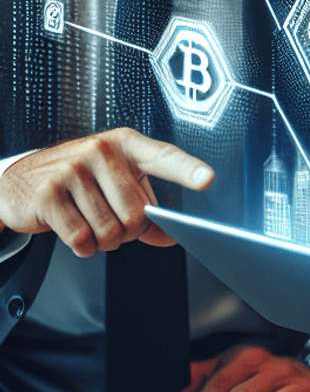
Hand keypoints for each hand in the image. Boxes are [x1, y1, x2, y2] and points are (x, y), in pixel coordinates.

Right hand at [0, 127, 214, 254]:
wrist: (19, 181)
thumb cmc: (80, 181)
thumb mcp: (116, 185)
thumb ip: (146, 208)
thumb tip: (171, 236)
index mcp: (126, 144)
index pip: (164, 156)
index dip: (187, 170)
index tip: (208, 179)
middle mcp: (102, 151)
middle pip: (137, 214)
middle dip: (128, 231)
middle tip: (112, 222)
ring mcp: (73, 170)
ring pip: (110, 230)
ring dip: (104, 241)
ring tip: (90, 224)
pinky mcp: (49, 194)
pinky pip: (82, 239)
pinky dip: (83, 247)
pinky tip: (74, 232)